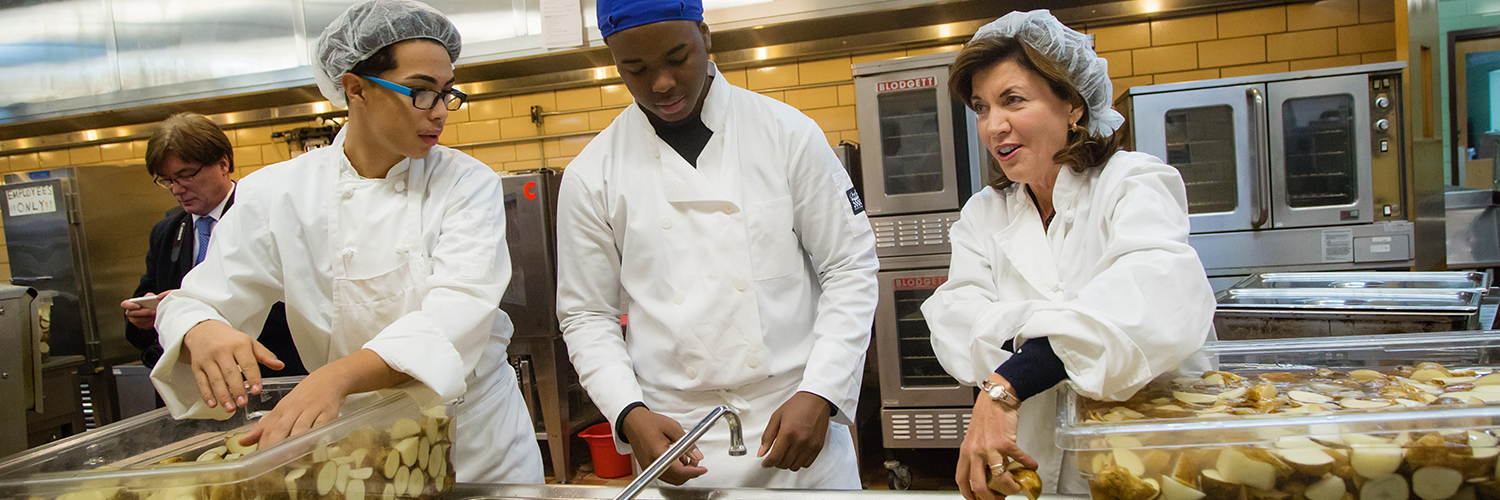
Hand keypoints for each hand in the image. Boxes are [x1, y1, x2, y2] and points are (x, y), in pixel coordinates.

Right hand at [120, 291, 169, 329]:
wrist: (152, 310)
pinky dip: (150, 322)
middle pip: (133, 313)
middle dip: (144, 312)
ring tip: (156, 314)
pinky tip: (155, 319)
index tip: (139, 306)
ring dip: (148, 318)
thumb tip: (150, 298)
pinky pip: (143, 325)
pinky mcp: (139, 325)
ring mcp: (133, 320)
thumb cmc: (148, 302)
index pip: (124, 304)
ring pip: (138, 320)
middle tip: (153, 311)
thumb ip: (148, 296)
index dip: (130, 306)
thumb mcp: (148, 297)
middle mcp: (129, 312)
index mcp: (128, 304)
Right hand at [181, 320, 284, 412]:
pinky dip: (207, 394)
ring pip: (215, 379)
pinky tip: (213, 404)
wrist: (203, 330)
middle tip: (243, 403)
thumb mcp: (249, 343)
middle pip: (230, 373)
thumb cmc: (229, 339)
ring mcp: (207, 359)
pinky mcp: (196, 366)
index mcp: (238, 344)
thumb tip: (280, 365)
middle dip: (237, 390)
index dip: (253, 378)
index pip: (248, 363)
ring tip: (230, 408)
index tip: (257, 391)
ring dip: (223, 395)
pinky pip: (202, 382)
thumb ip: (265, 356)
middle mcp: (222, 351)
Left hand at [240, 350, 408, 448]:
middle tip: (271, 464)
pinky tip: (312, 447)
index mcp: (281, 410)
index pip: (268, 428)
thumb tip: (243, 442)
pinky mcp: (328, 411)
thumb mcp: (282, 409)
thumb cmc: (303, 397)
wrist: (329, 379)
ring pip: (300, 427)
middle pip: (281, 428)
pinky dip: (316, 436)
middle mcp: (293, 409)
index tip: (258, 461)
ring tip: (289, 458)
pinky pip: (321, 425)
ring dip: (294, 443)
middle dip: (274, 446)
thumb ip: (264, 427)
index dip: (262, 445)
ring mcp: (311, 410)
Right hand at [621, 406, 706, 484]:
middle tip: (696, 461)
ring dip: (683, 473)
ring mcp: (649, 468)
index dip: (694, 472)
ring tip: (687, 458)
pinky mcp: (648, 468)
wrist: (633, 422)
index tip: (703, 469)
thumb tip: (698, 455)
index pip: (680, 471)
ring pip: (672, 479)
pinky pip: (665, 476)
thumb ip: (687, 443)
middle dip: (690, 472)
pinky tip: (678, 460)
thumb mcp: (673, 427)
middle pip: (677, 478)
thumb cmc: (650, 422)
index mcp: (658, 453)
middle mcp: (653, 464)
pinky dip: (675, 472)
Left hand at [759, 391, 831, 470]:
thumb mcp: (776, 417)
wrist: (816, 400)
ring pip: (795, 466)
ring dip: (787, 463)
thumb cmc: (797, 406)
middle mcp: (800, 441)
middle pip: (784, 464)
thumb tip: (761, 452)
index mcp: (787, 433)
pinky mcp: (818, 447)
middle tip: (774, 456)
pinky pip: (806, 464)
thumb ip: (768, 436)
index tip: (765, 463)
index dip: (768, 463)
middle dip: (776, 463)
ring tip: (785, 454)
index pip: (775, 458)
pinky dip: (799, 462)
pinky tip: (795, 454)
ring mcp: (810, 445)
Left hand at [958, 375, 1036, 499]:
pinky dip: (1028, 465)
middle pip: (979, 485)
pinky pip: (1019, 460)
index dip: (968, 494)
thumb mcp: (975, 438)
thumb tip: (991, 473)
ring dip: (1011, 487)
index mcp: (965, 452)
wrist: (996, 398)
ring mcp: (990, 448)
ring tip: (1017, 486)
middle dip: (990, 498)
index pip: (961, 479)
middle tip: (999, 498)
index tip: (975, 499)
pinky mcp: (1006, 443)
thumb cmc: (986, 416)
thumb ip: (979, 456)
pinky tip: (1032, 466)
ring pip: (999, 479)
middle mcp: (975, 452)